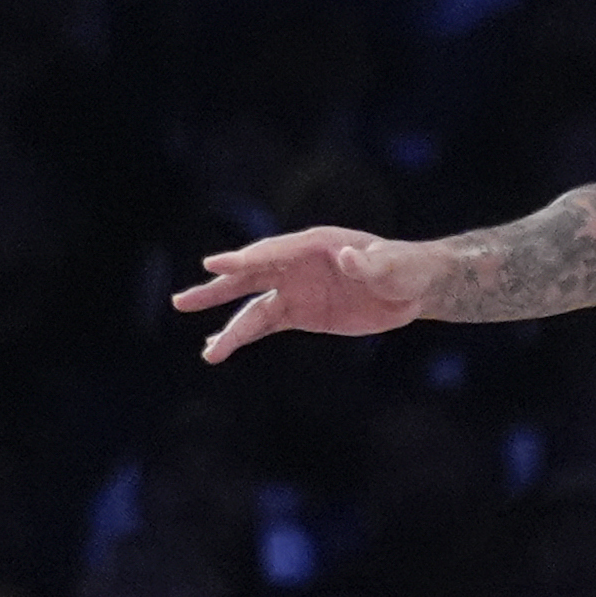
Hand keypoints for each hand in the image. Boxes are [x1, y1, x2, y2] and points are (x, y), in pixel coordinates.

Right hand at [171, 225, 440, 361]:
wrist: (413, 288)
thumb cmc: (405, 268)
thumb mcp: (393, 264)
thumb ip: (371, 262)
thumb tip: (352, 257)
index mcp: (314, 244)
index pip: (271, 252)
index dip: (243, 258)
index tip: (214, 264)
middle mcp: (296, 265)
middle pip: (248, 276)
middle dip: (217, 289)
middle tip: (182, 301)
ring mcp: (295, 289)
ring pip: (253, 308)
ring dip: (229, 328)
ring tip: (208, 351)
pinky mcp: (301, 313)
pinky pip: (265, 324)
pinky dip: (243, 335)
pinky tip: (219, 346)